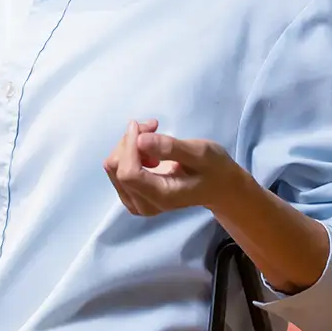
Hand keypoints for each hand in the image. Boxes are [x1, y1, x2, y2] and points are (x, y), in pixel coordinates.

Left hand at [103, 119, 243, 216]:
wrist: (218, 187)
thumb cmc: (213, 169)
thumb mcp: (201, 153)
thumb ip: (171, 148)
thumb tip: (140, 140)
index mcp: (162, 196)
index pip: (128, 173)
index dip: (129, 146)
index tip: (145, 127)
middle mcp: (144, 204)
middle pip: (117, 168)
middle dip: (130, 141)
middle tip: (153, 126)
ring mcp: (135, 202)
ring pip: (114, 167)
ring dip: (129, 144)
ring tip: (153, 134)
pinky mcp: (132, 195)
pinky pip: (117, 169)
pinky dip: (129, 152)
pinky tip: (148, 147)